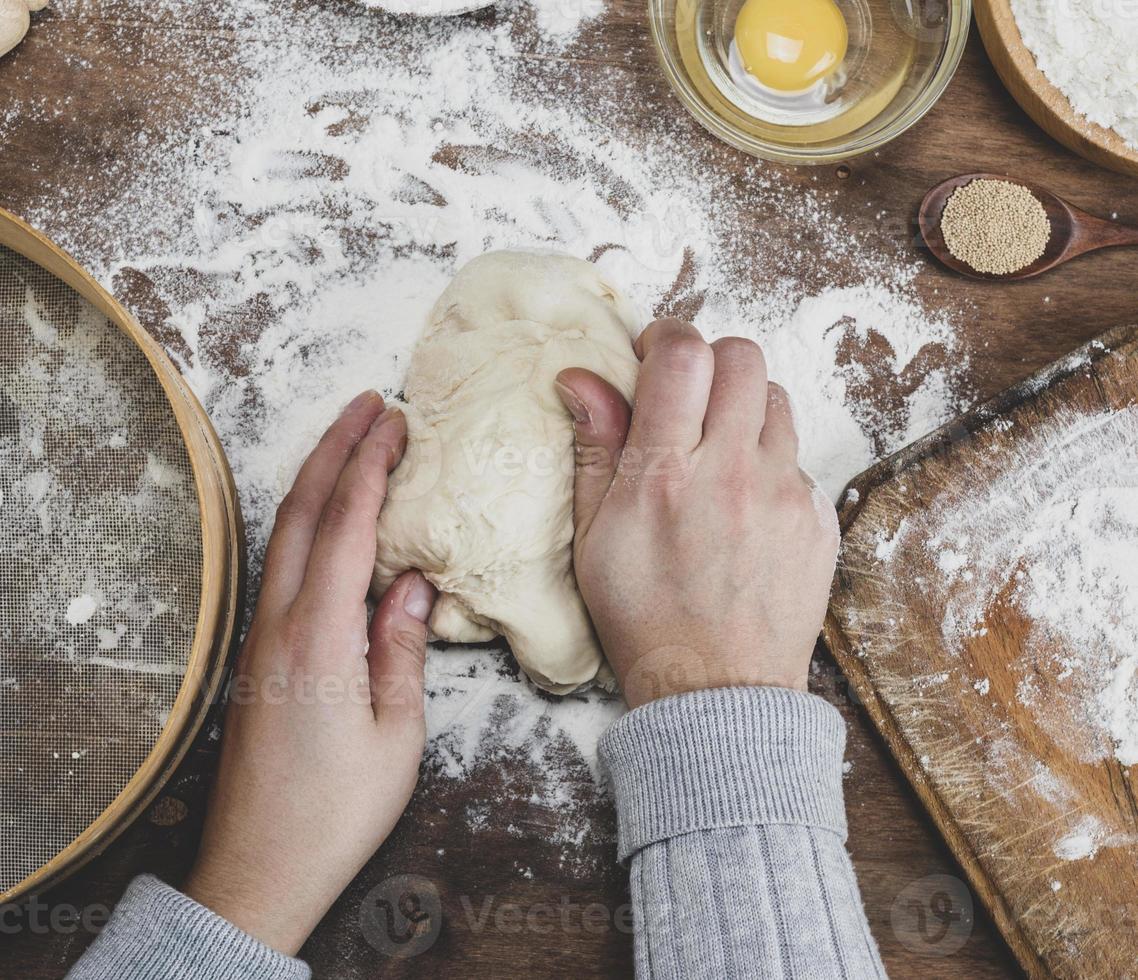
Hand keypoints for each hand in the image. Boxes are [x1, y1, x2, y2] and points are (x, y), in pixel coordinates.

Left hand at [184, 391, 436, 954]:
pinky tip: (327, 516)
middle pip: (304, 512)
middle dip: (335, 447)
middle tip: (369, 401)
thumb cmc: (336, 810)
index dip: (371, 466)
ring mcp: (262, 636)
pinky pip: (282, 563)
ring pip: (286, 533)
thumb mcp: (395, 734)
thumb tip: (410, 583)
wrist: (260, 866)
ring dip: (317, 478)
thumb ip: (401, 650)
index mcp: (319, 637)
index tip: (394, 421)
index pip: (347, 527)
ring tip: (349, 438)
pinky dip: (307, 519)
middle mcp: (281, 624)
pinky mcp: (259, 653)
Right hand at [555, 319, 838, 708]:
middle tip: (689, 395)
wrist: (717, 691)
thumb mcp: (593, 538)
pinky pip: (801, 458)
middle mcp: (733, 473)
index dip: (666, 338)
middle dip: (711, 361)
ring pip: (778, 401)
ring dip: (745, 407)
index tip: (654, 354)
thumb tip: (583, 380)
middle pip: (742, 357)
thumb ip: (595, 450)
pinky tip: (747, 501)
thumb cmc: (643, 617)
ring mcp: (785, 495)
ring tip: (720, 449)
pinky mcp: (818, 519)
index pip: (682, 356)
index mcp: (665, 474)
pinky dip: (772, 462)